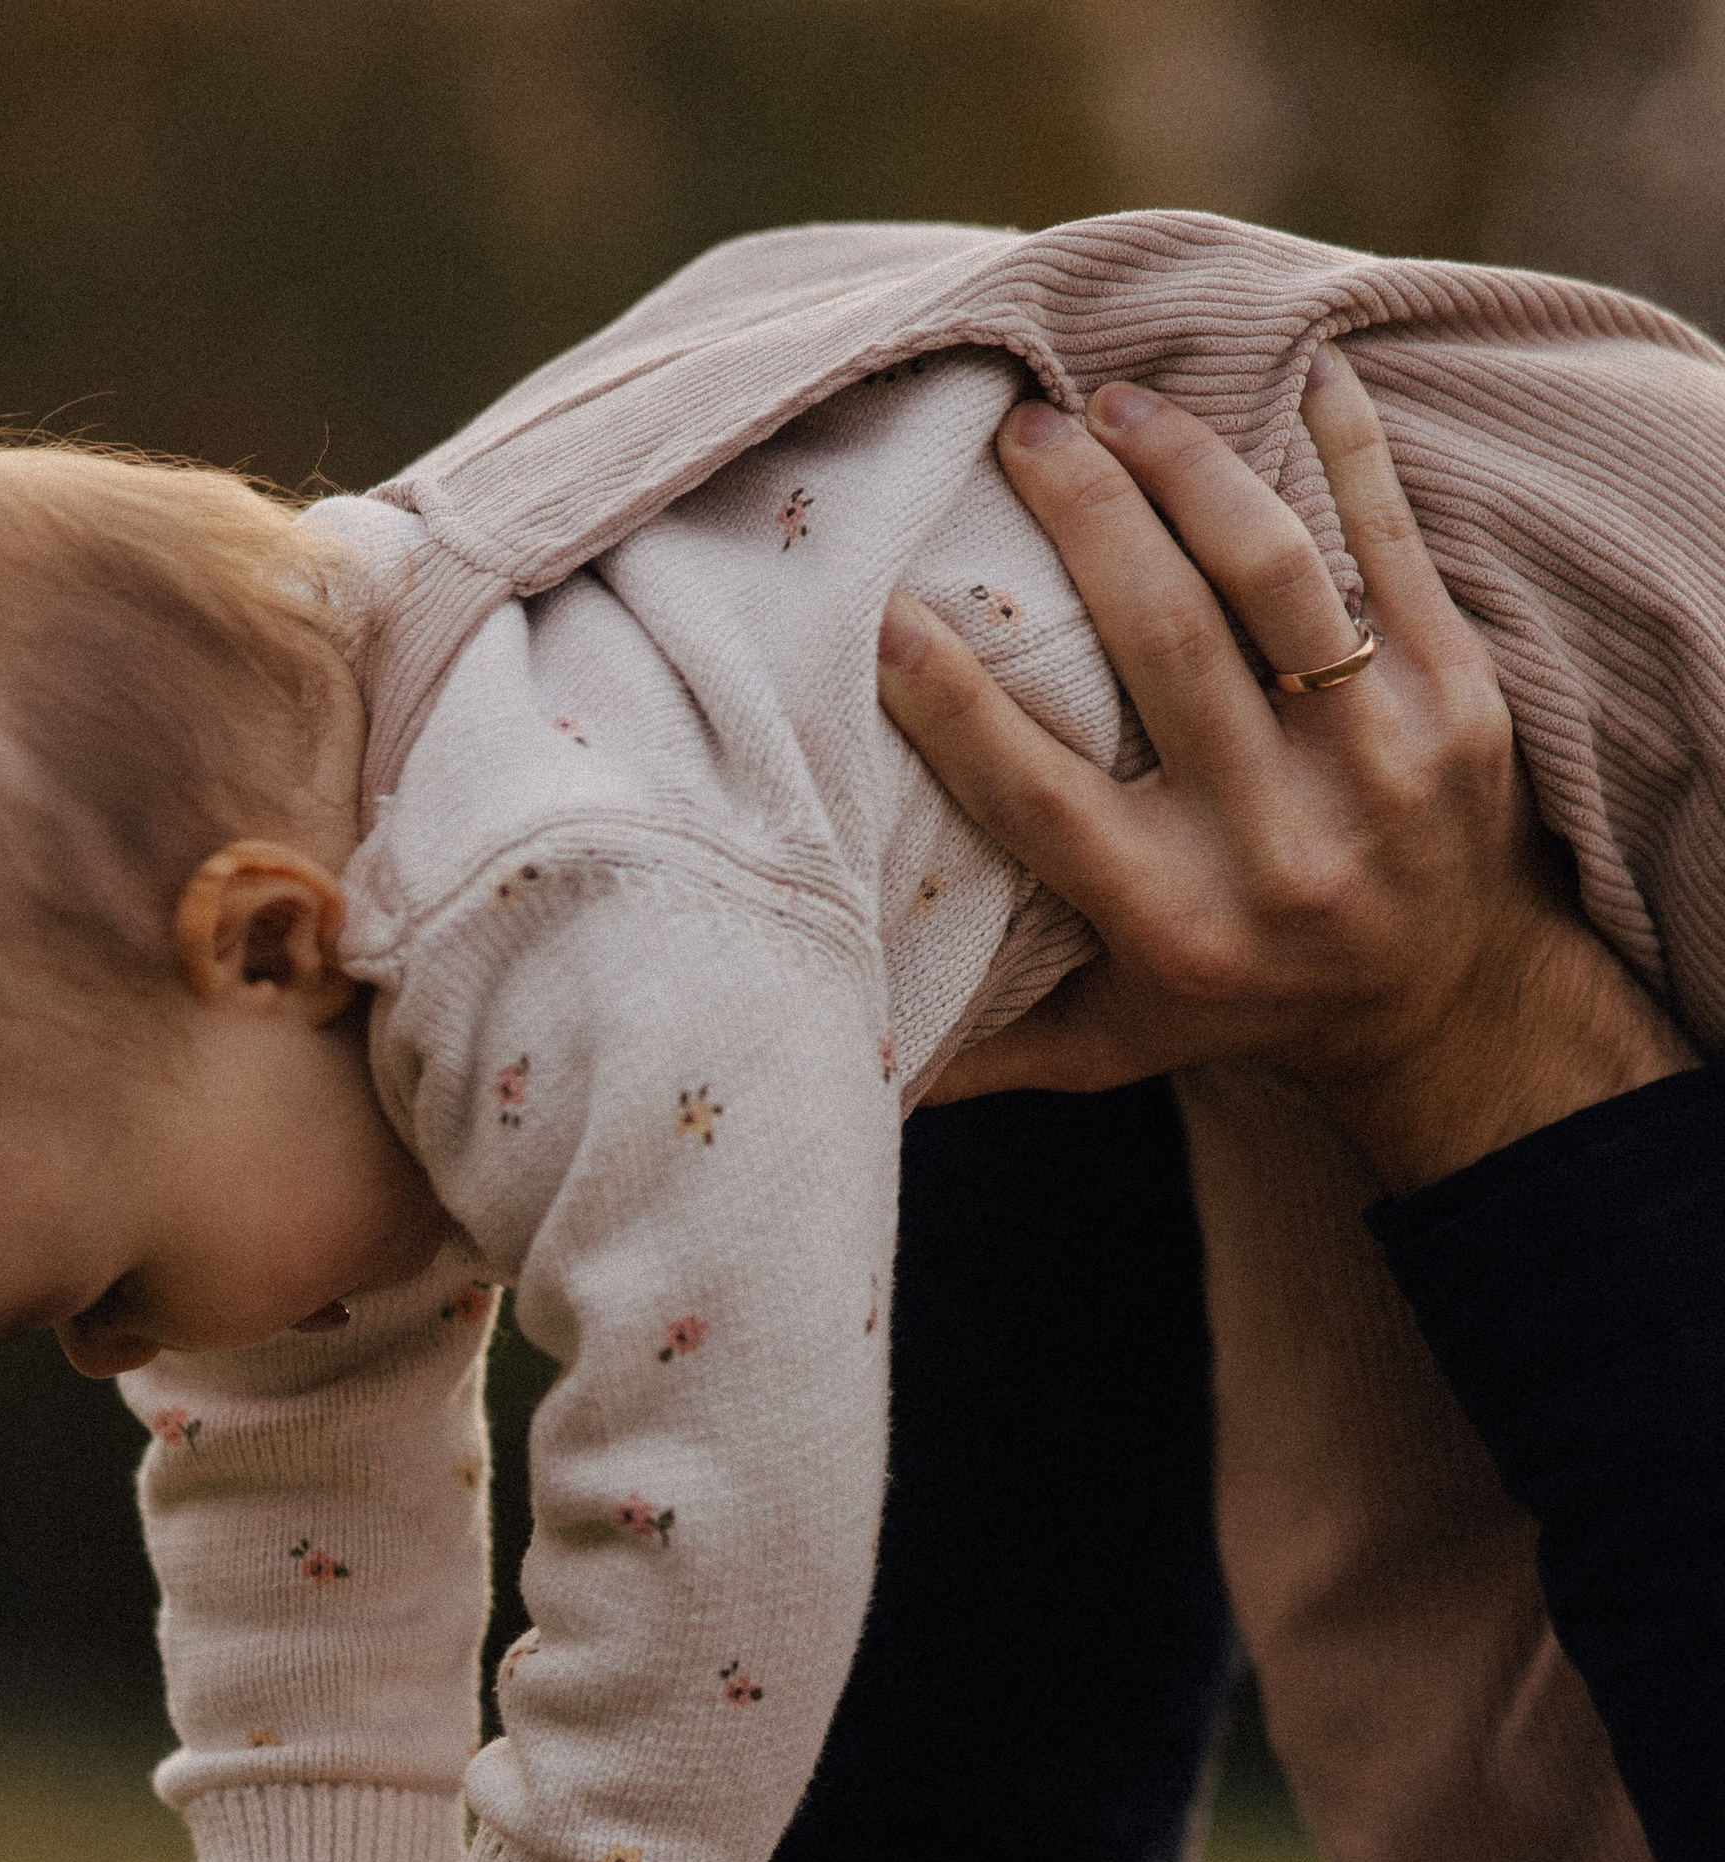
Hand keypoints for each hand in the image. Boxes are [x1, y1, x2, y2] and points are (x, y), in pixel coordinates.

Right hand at [880, 357, 1695, 1189]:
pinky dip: (1343, 446)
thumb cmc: (1242, 1003)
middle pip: (1164, 644)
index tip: (883, 611)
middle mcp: (1279, 846)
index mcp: (1176, 921)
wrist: (1448, 1002)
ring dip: (1189, 468)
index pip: (1040, 796)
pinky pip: (1393, 543)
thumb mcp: (1113, 1043)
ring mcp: (1381, 763)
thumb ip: (988, 1040)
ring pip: (1274, 576)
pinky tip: (1295, 367)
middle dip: (1082, 518)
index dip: (954, 704)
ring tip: (1118, 404)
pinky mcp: (1457, 699)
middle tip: (1020, 432)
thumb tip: (845, 1051)